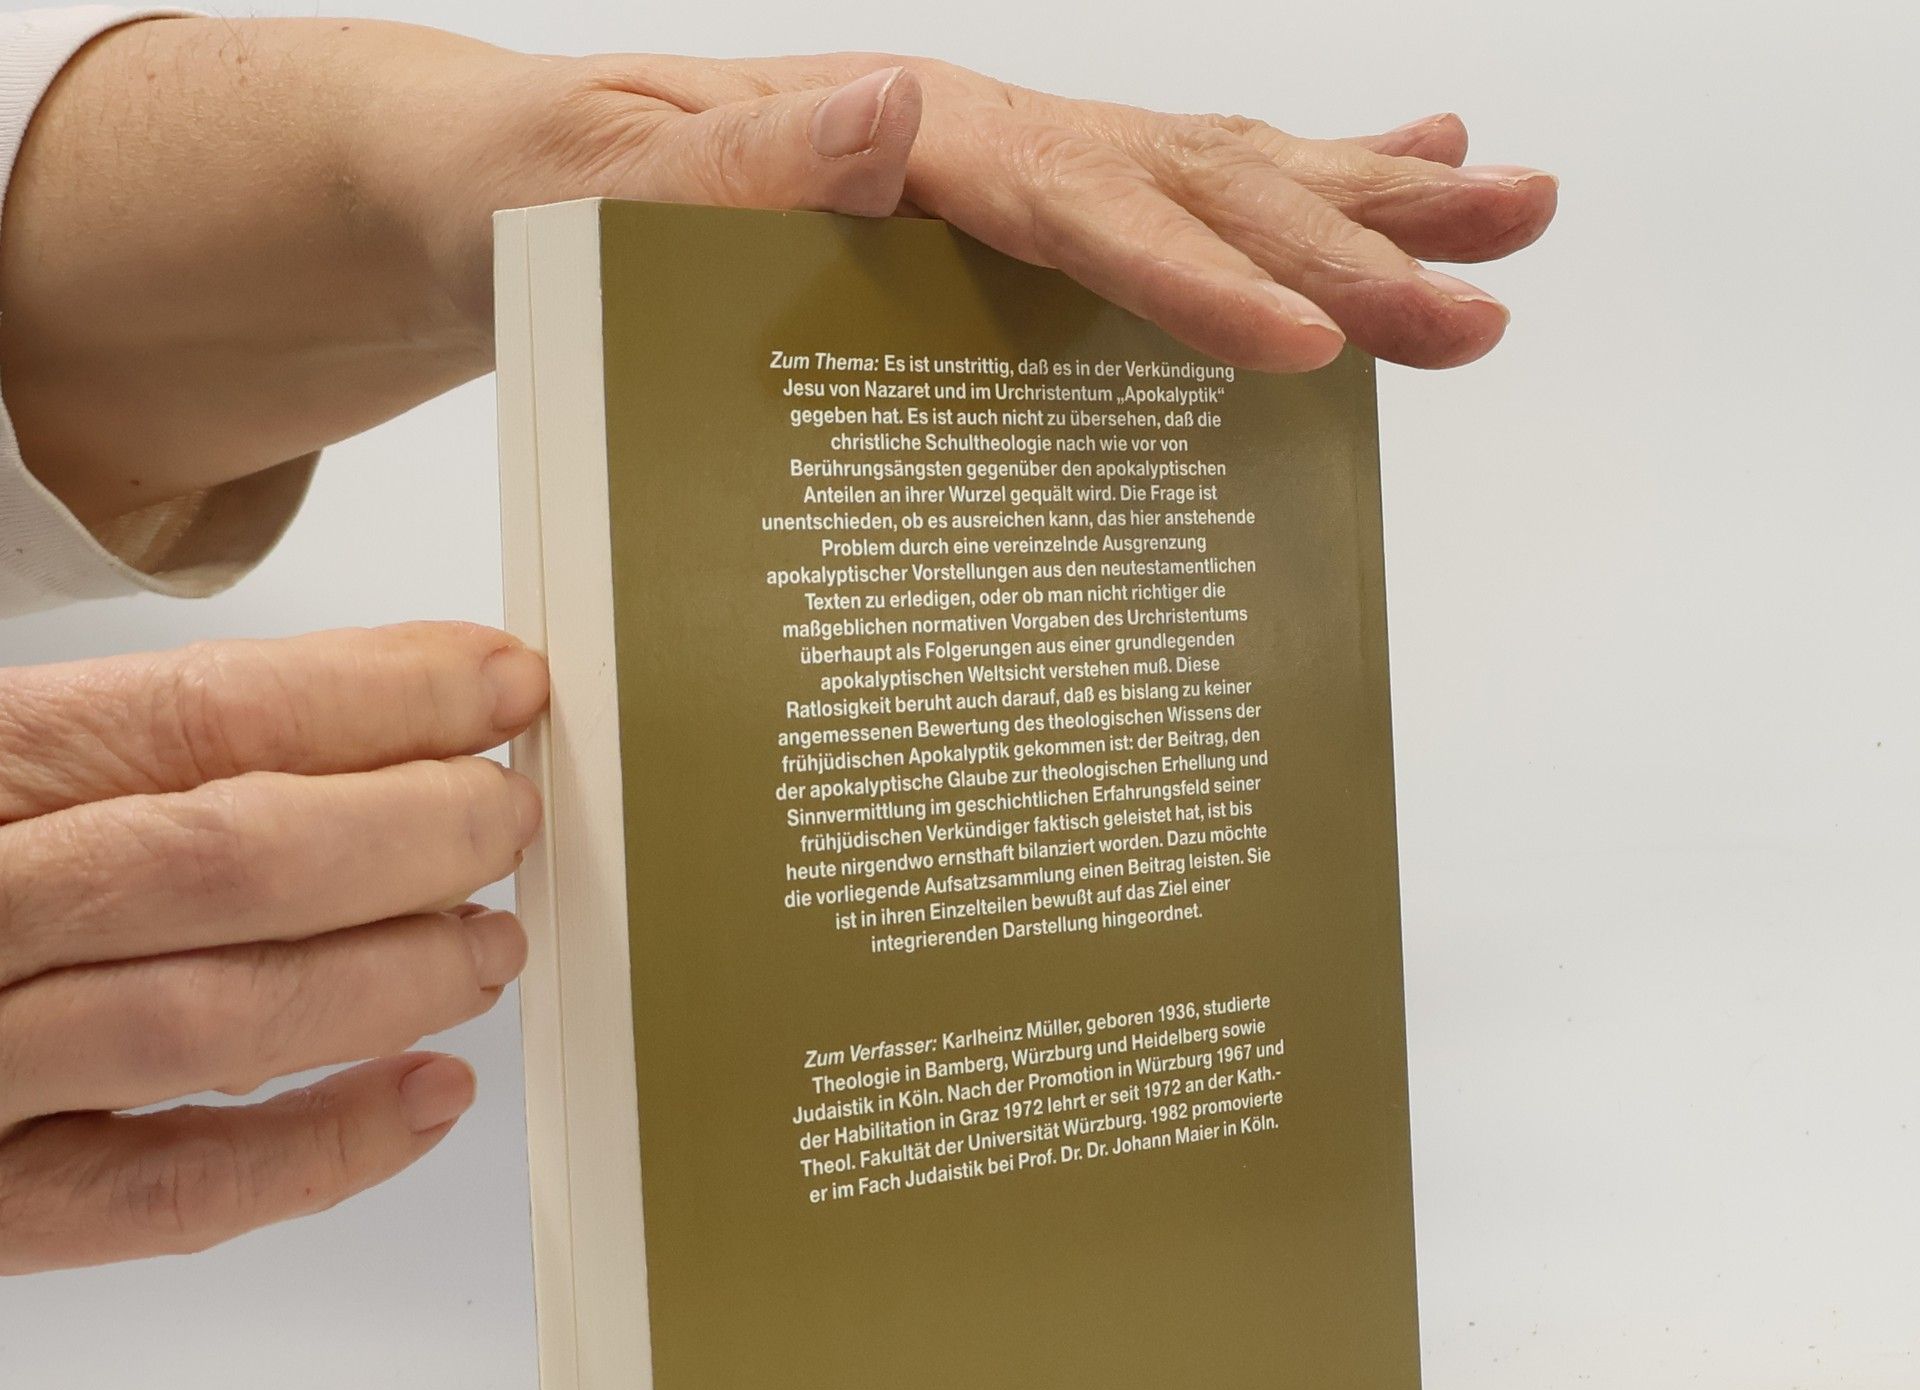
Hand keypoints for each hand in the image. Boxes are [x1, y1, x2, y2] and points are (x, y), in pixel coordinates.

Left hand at [0, 22, 1555, 525]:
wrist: (467, 192)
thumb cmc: (510, 203)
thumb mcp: (566, 187)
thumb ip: (715, 162)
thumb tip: (891, 106)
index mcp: (883, 142)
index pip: (1070, 209)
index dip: (1193, 273)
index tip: (1309, 341)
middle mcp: (956, 141)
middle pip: (1183, 176)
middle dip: (1343, 239)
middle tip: (1494, 286)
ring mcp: (978, 179)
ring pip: (1198, 176)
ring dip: (1354, 201)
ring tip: (1499, 210)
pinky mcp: (975, 230)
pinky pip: (1140, 219)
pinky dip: (1255, 219)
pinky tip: (1342, 211)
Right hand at [0, 622, 545, 1273]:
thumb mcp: (0, 775)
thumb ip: (137, 756)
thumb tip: (378, 731)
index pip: (198, 716)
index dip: (380, 697)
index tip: (496, 684)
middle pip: (229, 858)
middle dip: (411, 831)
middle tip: (504, 815)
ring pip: (216, 1019)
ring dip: (393, 975)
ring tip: (489, 941)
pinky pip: (178, 1195)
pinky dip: (330, 1146)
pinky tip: (432, 1092)